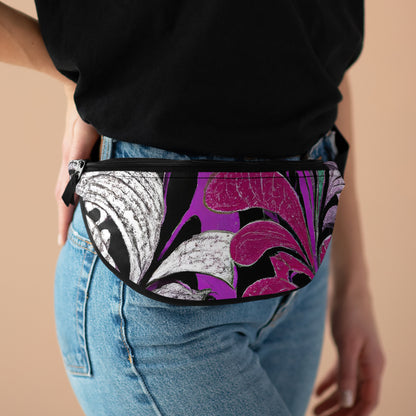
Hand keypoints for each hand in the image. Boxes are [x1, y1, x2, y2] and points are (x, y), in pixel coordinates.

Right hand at [55, 82, 99, 245]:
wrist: (81, 87)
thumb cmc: (86, 107)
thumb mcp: (85, 129)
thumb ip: (80, 151)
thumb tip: (77, 178)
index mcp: (71, 160)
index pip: (64, 196)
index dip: (63, 219)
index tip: (61, 241)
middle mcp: (70, 161)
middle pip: (62, 196)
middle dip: (63, 220)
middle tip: (64, 241)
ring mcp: (73, 157)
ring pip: (67, 188)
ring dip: (68, 209)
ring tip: (71, 227)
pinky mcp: (80, 153)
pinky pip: (75, 178)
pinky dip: (76, 194)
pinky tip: (84, 199)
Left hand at [313, 283, 385, 414]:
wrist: (349, 290)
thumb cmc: (350, 314)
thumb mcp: (347, 344)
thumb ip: (347, 373)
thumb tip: (348, 403)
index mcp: (374, 366)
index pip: (368, 401)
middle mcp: (369, 364)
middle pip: (356, 397)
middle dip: (340, 412)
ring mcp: (360, 357)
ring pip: (348, 386)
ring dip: (333, 401)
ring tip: (315, 411)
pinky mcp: (349, 348)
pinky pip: (341, 372)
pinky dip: (330, 383)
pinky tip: (317, 392)